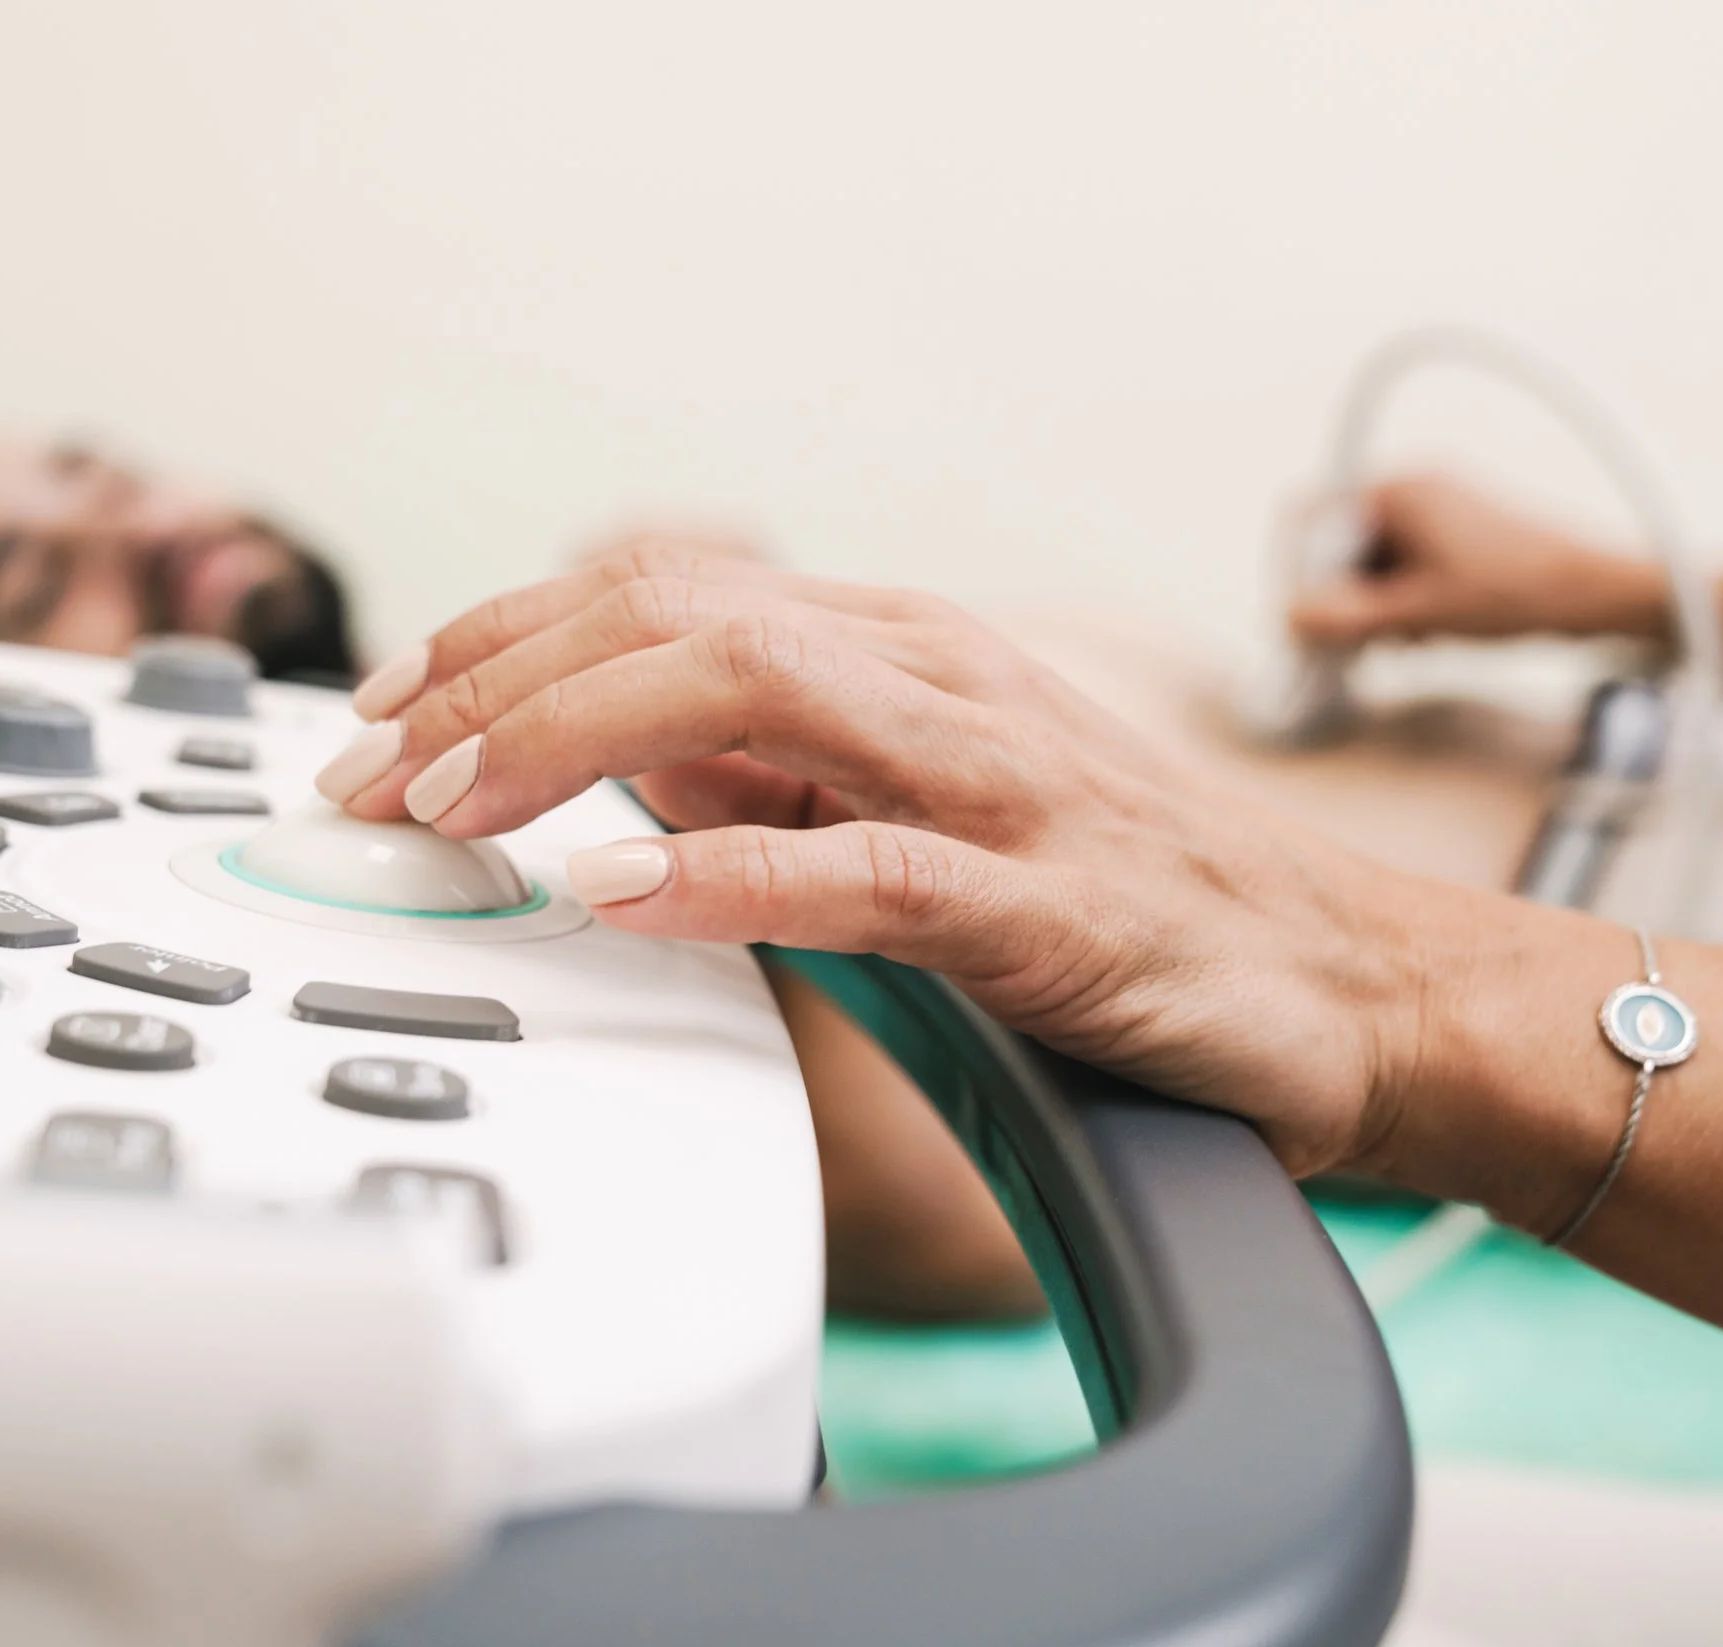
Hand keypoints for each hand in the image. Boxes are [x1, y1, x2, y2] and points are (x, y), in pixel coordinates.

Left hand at [319, 542, 1456, 1177]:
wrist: (1351, 982)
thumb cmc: (1136, 897)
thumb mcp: (924, 806)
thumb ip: (784, 769)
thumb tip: (615, 754)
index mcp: (909, 650)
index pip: (666, 588)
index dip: (503, 636)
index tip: (389, 708)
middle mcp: (947, 681)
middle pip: (680, 612)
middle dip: (495, 678)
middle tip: (372, 769)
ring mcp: (1000, 782)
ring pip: (755, 690)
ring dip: (571, 738)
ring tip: (453, 807)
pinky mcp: (1047, 904)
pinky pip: (867, 869)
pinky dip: (729, 870)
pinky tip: (624, 891)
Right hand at [1286, 474, 1665, 648]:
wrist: (1599, 592)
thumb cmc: (1518, 592)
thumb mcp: (1423, 611)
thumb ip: (1350, 615)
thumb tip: (1288, 617)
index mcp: (1400, 491)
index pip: (1312, 517)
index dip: (1299, 571)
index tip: (1302, 619)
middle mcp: (1416, 489)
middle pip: (1341, 542)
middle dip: (1342, 595)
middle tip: (1352, 643)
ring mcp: (1440, 511)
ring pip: (1373, 560)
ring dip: (1374, 605)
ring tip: (1405, 639)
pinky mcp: (1459, 536)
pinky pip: (1405, 565)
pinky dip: (1403, 601)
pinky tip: (1426, 633)